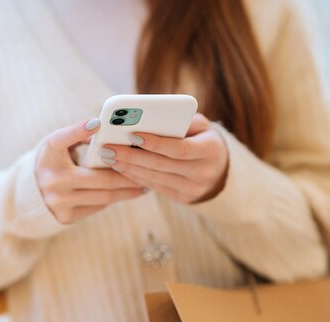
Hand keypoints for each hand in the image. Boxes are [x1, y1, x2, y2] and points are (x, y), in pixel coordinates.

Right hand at [36, 118, 145, 223]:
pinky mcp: (65, 216)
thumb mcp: (59, 145)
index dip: (78, 130)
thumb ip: (80, 136)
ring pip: (104, 196)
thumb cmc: (55, 160)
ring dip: (127, 191)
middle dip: (127, 175)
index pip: (61, 140)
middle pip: (99, 178)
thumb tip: (109, 131)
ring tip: (144, 184)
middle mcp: (50, 179)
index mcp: (48, 154)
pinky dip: (114, 199)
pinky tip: (128, 194)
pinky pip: (98, 207)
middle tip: (148, 169)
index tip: (98, 122)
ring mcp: (57, 201)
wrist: (33, 193)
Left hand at [101, 113, 228, 203]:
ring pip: (155, 178)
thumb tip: (152, 117)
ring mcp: (192, 188)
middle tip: (109, 147)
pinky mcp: (182, 198)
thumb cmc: (204, 140)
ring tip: (109, 157)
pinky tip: (120, 167)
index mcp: (210, 150)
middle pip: (162, 164)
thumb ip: (182, 120)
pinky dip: (135, 176)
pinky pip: (154, 186)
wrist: (220, 171)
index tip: (132, 134)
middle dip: (132, 156)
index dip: (155, 143)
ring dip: (129, 167)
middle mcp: (203, 172)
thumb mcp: (202, 126)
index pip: (179, 148)